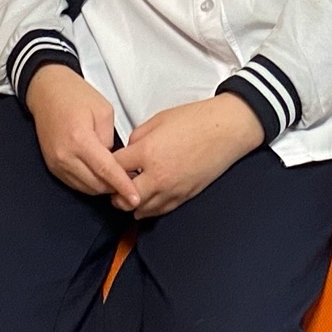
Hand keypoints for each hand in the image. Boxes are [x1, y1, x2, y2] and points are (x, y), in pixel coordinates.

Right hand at [26, 66, 137, 203]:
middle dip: (115, 188)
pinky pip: (75, 183)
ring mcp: (56, 162)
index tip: (135, 199)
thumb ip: (110, 139)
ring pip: (85, 187)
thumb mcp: (103, 111)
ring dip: (103, 187)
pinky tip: (101, 176)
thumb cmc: (76, 95)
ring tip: (118, 180)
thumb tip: (112, 161)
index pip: (106, 170)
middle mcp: (65, 155)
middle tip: (133, 184)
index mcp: (80, 139)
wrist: (46, 91)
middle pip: (95, 184)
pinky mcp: (52, 165)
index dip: (122, 186)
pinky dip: (90, 183)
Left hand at [111, 95, 264, 217]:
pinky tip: (147, 197)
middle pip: (121, 198)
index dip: (106, 165)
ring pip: (139, 210)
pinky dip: (149, 207)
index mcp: (147, 152)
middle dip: (114, 191)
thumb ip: (137, 138)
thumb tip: (128, 152)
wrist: (226, 129)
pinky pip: (159, 211)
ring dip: (131, 201)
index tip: (105, 164)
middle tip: (114, 182)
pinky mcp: (183, 197)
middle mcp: (157, 176)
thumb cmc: (195, 120)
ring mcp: (171, 190)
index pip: (113, 168)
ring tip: (131, 190)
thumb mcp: (158, 120)